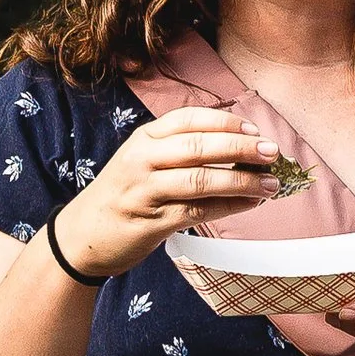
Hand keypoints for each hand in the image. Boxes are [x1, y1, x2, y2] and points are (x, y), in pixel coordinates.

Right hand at [50, 105, 279, 278]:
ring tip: (270, 184)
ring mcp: (146, 191)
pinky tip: (249, 204)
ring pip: (202, 180)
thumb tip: (237, 146)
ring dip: (242, 182)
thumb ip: (179, 150)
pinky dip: (229, 206)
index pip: (189, 119)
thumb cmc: (123, 195)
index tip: (254, 131)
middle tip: (272, 153)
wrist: (81, 236)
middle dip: (241, 149)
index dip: (225, 123)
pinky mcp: (152, 222)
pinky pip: (198, 211)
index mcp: (143, 138)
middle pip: (199, 147)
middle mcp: (142, 160)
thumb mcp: (142, 161)